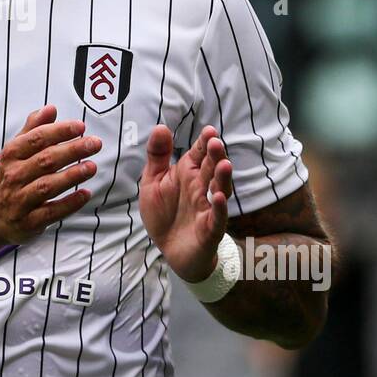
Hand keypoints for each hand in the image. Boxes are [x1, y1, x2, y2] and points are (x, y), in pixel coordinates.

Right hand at [0, 105, 101, 246]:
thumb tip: (51, 109)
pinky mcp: (29, 222)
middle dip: (72, 150)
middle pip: (45, 161)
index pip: (36, 139)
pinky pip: (51, 212)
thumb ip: (33, 129)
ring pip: (47, 186)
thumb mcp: (15, 151)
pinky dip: (69, 203)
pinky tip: (85, 193)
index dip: (59, 131)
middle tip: (94, 143)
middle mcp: (13, 177)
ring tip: (92, 166)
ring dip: (72, 175)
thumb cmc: (9, 177)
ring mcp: (20, 201)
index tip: (80, 126)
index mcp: (11, 156)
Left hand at [138, 124, 233, 282]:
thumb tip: (161, 127)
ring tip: (224, 164)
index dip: (204, 143)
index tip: (209, 131)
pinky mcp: (210, 230)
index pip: (199, 154)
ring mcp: (207, 208)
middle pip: (211, 169)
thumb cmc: (164, 213)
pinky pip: (217, 218)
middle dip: (215, 156)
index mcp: (188, 174)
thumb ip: (157, 156)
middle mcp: (201, 188)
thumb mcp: (153, 181)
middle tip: (215, 142)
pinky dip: (219, 208)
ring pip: (219, 190)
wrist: (170, 249)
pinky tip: (218, 197)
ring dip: (222, 178)